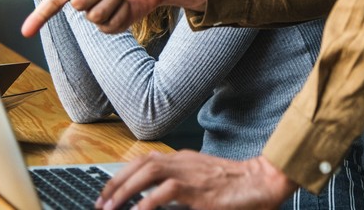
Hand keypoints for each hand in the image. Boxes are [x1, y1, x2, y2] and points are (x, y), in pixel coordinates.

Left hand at [95, 151, 296, 209]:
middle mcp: (183, 161)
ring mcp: (191, 173)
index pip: (144, 160)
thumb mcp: (203, 181)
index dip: (122, 174)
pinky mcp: (199, 190)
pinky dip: (148, 202)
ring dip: (126, 189)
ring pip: (149, 172)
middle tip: (100, 203)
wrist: (263, 181)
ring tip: (111, 208)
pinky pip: (167, 191)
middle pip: (141, 163)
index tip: (107, 192)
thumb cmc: (237, 185)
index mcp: (183, 159)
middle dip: (116, 182)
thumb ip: (181, 186)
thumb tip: (156, 200)